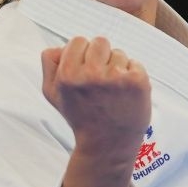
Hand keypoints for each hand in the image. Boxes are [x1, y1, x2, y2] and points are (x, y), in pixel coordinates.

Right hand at [41, 37, 150, 164]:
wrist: (108, 145)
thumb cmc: (81, 117)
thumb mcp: (53, 94)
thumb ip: (50, 64)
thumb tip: (62, 45)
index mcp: (68, 75)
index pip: (78, 41)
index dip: (82, 55)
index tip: (84, 73)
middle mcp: (91, 74)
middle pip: (99, 42)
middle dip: (100, 57)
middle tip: (100, 81)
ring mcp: (116, 77)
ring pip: (118, 53)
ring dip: (116, 68)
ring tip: (112, 92)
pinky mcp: (137, 81)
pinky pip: (135, 63)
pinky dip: (132, 75)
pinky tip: (125, 94)